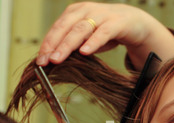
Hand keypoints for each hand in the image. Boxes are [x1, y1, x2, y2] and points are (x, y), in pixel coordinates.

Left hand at [36, 2, 173, 69]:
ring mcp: (101, 15)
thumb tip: (53, 61)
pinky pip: (103, 32)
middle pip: (65, 28)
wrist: (134, 22)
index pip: (56, 29)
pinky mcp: (117, 22)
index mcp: (74, 12)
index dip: (47, 45)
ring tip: (58, 59)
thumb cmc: (106, 31)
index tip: (39, 61)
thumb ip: (72, 46)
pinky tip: (84, 52)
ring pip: (80, 29)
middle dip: (53, 45)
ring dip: (67, 45)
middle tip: (45, 61)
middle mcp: (85, 10)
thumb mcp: (86, 39)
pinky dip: (93, 42)